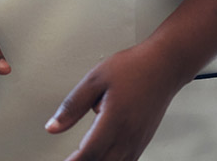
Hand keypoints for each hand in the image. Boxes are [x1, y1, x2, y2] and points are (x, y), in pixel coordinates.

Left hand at [45, 43, 182, 160]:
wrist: (164, 66)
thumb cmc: (133, 68)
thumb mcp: (95, 79)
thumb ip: (73, 105)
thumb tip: (53, 126)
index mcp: (114, 121)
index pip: (89, 153)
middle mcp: (128, 136)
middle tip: (71, 159)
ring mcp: (138, 141)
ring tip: (82, 158)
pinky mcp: (144, 141)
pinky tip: (104, 156)